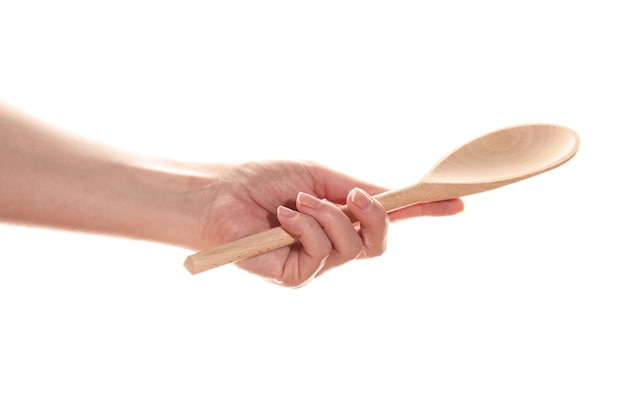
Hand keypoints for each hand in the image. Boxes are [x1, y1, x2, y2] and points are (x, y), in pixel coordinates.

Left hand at [194, 161, 462, 287]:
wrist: (220, 194)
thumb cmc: (263, 181)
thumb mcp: (319, 177)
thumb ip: (356, 190)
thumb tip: (394, 194)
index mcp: (340, 217)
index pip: (388, 220)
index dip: (423, 212)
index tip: (456, 202)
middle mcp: (333, 244)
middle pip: (379, 243)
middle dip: (374, 216)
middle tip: (353, 196)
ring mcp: (316, 264)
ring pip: (353, 248)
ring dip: (328, 217)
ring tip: (296, 201)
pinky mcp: (297, 278)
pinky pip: (323, 254)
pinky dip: (307, 228)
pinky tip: (283, 218)